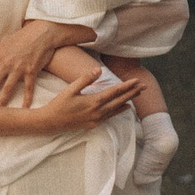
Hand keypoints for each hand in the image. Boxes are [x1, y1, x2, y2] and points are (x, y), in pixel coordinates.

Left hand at [0, 20, 87, 106]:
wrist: (42, 33)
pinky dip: (27, 98)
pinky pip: (28, 87)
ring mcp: (20, 69)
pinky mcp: (32, 71)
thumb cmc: (23, 36)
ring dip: (2, 100)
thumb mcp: (4, 42)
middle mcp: (7, 64)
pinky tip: (25, 107)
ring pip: (8, 87)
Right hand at [16, 69, 147, 134]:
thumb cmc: (59, 104)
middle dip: (132, 93)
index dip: (127, 86)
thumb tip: (98, 69)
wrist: (50, 122)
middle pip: (119, 101)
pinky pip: (110, 116)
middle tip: (144, 86)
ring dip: (128, 101)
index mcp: (93, 102)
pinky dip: (119, 111)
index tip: (137, 80)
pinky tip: (126, 107)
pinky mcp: (93, 124)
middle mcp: (98, 112)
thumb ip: (85, 79)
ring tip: (138, 94)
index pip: (114, 92)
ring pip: (116, 109)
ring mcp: (96, 119)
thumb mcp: (71, 89)